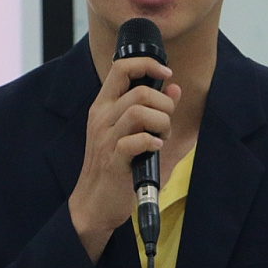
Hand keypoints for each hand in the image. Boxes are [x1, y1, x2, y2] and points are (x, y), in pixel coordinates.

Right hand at [68, 56, 179, 262]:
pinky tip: (155, 148)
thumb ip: (152, 108)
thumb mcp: (130, 131)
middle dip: (163, 104)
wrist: (93, 203)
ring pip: (140, 112)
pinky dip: (153, 141)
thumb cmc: (114, 165)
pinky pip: (137, 140)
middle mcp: (102, 118)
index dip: (147, 64)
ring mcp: (106, 139)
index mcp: (104, 106)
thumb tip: (174, 87)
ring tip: (161, 136)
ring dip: (161, 122)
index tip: (167, 72)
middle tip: (166, 122)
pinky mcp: (114, 160)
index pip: (121, 68)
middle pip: (139, 91)